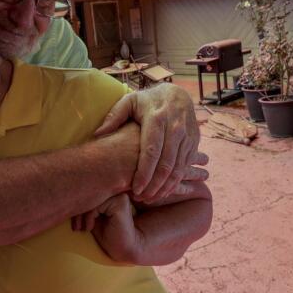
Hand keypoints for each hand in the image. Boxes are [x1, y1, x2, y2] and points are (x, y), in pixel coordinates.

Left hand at [77, 194, 142, 263]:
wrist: (123, 248)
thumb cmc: (108, 234)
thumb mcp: (92, 217)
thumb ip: (87, 204)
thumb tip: (70, 195)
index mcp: (111, 192)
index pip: (90, 191)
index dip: (78, 205)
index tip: (75, 224)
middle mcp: (117, 190)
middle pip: (89, 192)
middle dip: (78, 209)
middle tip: (76, 226)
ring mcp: (120, 194)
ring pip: (92, 197)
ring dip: (82, 214)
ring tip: (81, 228)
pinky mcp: (122, 200)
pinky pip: (97, 203)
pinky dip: (90, 216)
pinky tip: (90, 227)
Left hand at [95, 83, 204, 201]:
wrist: (177, 94)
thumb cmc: (148, 101)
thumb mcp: (129, 101)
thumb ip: (114, 116)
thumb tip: (98, 133)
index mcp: (157, 119)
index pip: (151, 151)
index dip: (144, 173)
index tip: (135, 189)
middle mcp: (175, 128)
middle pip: (166, 164)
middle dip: (154, 185)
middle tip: (141, 198)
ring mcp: (187, 136)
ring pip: (178, 168)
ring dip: (165, 186)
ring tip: (150, 198)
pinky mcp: (194, 143)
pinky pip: (186, 166)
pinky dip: (176, 181)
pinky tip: (164, 190)